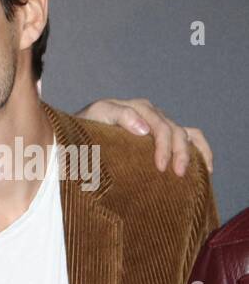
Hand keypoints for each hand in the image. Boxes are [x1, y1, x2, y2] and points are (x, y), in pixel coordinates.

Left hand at [76, 97, 212, 176]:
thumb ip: (119, 116)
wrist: (79, 134)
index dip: (164, 147)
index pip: (160, 127)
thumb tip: (144, 129)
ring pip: (186, 134)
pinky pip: (190, 136)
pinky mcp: (163, 135)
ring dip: (193, 153)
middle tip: (177, 174)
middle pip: (176, 131)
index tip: (161, 167)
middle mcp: (152, 114)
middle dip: (180, 153)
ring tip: (195, 173)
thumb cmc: (86, 126)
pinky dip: (201, 150)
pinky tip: (205, 168)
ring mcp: (160, 123)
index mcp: (139, 108)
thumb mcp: (98, 115)